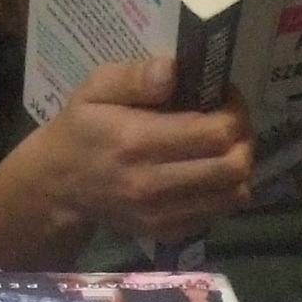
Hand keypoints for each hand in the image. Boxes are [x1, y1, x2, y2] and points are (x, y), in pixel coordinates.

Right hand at [2, 55, 251, 242]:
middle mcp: (153, 184)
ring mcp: (162, 215)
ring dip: (239, 165)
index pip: (215, 133)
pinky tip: (206, 170)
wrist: (57, 185)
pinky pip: (219, 212)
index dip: (234, 111)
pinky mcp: (168, 233)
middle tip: (230, 121)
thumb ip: (135, 76)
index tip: (224, 96)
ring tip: (223, 145)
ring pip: (234, 194)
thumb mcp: (95, 89)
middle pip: (233, 166)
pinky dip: (224, 190)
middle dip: (243, 138)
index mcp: (137, 142)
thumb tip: (173, 69)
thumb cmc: (81, 128)